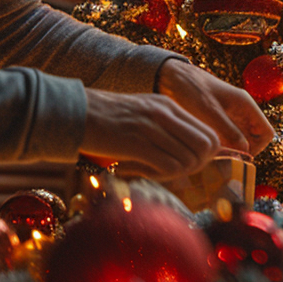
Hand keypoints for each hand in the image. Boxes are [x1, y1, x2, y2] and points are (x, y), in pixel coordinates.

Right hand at [82, 87, 220, 177]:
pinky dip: (162, 176)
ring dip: (177, 172)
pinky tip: (144, 172)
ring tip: (154, 171)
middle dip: (197, 165)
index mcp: (169, 106)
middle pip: (205, 147)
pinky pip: (168, 166)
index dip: (205, 155)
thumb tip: (189, 152)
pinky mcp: (136, 143)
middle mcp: (165, 114)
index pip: (209, 134)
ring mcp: (151, 127)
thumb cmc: (106, 119)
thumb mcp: (143, 114)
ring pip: (188, 158)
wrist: (73, 112)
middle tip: (175, 171)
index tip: (188, 163)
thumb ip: (165, 127)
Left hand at [157, 59, 274, 155]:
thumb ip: (228, 130)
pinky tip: (205, 150)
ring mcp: (230, 116)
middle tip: (223, 159)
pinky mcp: (217, 120)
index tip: (238, 156)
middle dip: (243, 151)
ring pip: (240, 139)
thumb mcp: (209, 111)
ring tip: (213, 156)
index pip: (266, 133)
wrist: (170, 75)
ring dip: (231, 149)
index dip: (257, 147)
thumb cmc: (190, 88)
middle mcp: (241, 111)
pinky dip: (221, 146)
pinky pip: (227, 137)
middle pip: (254, 138)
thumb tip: (245, 150)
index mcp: (245, 105)